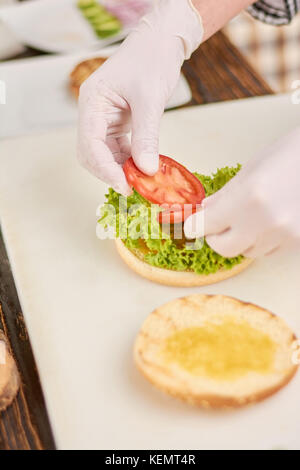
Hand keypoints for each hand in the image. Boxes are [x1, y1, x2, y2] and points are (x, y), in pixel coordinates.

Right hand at [78, 0, 202, 194]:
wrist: (160, 42)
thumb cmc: (152, 60)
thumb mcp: (150, 99)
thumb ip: (146, 136)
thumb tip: (146, 170)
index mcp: (92, 102)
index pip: (90, 144)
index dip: (105, 169)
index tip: (125, 186)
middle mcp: (93, 113)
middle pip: (91, 154)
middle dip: (110, 172)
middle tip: (133, 188)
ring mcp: (103, 119)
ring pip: (104, 154)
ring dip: (120, 169)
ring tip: (141, 180)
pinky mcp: (116, 123)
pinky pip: (117, 149)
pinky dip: (128, 160)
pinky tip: (143, 167)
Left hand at [184, 127, 299, 256]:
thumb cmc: (290, 155)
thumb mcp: (250, 170)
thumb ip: (223, 196)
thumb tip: (203, 212)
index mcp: (248, 198)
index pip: (205, 225)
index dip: (195, 224)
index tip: (193, 223)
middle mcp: (266, 223)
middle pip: (223, 248)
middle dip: (216, 236)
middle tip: (218, 223)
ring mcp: (285, 236)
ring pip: (247, 252)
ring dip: (241, 239)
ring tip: (252, 216)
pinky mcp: (298, 243)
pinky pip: (269, 251)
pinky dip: (263, 240)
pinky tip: (270, 220)